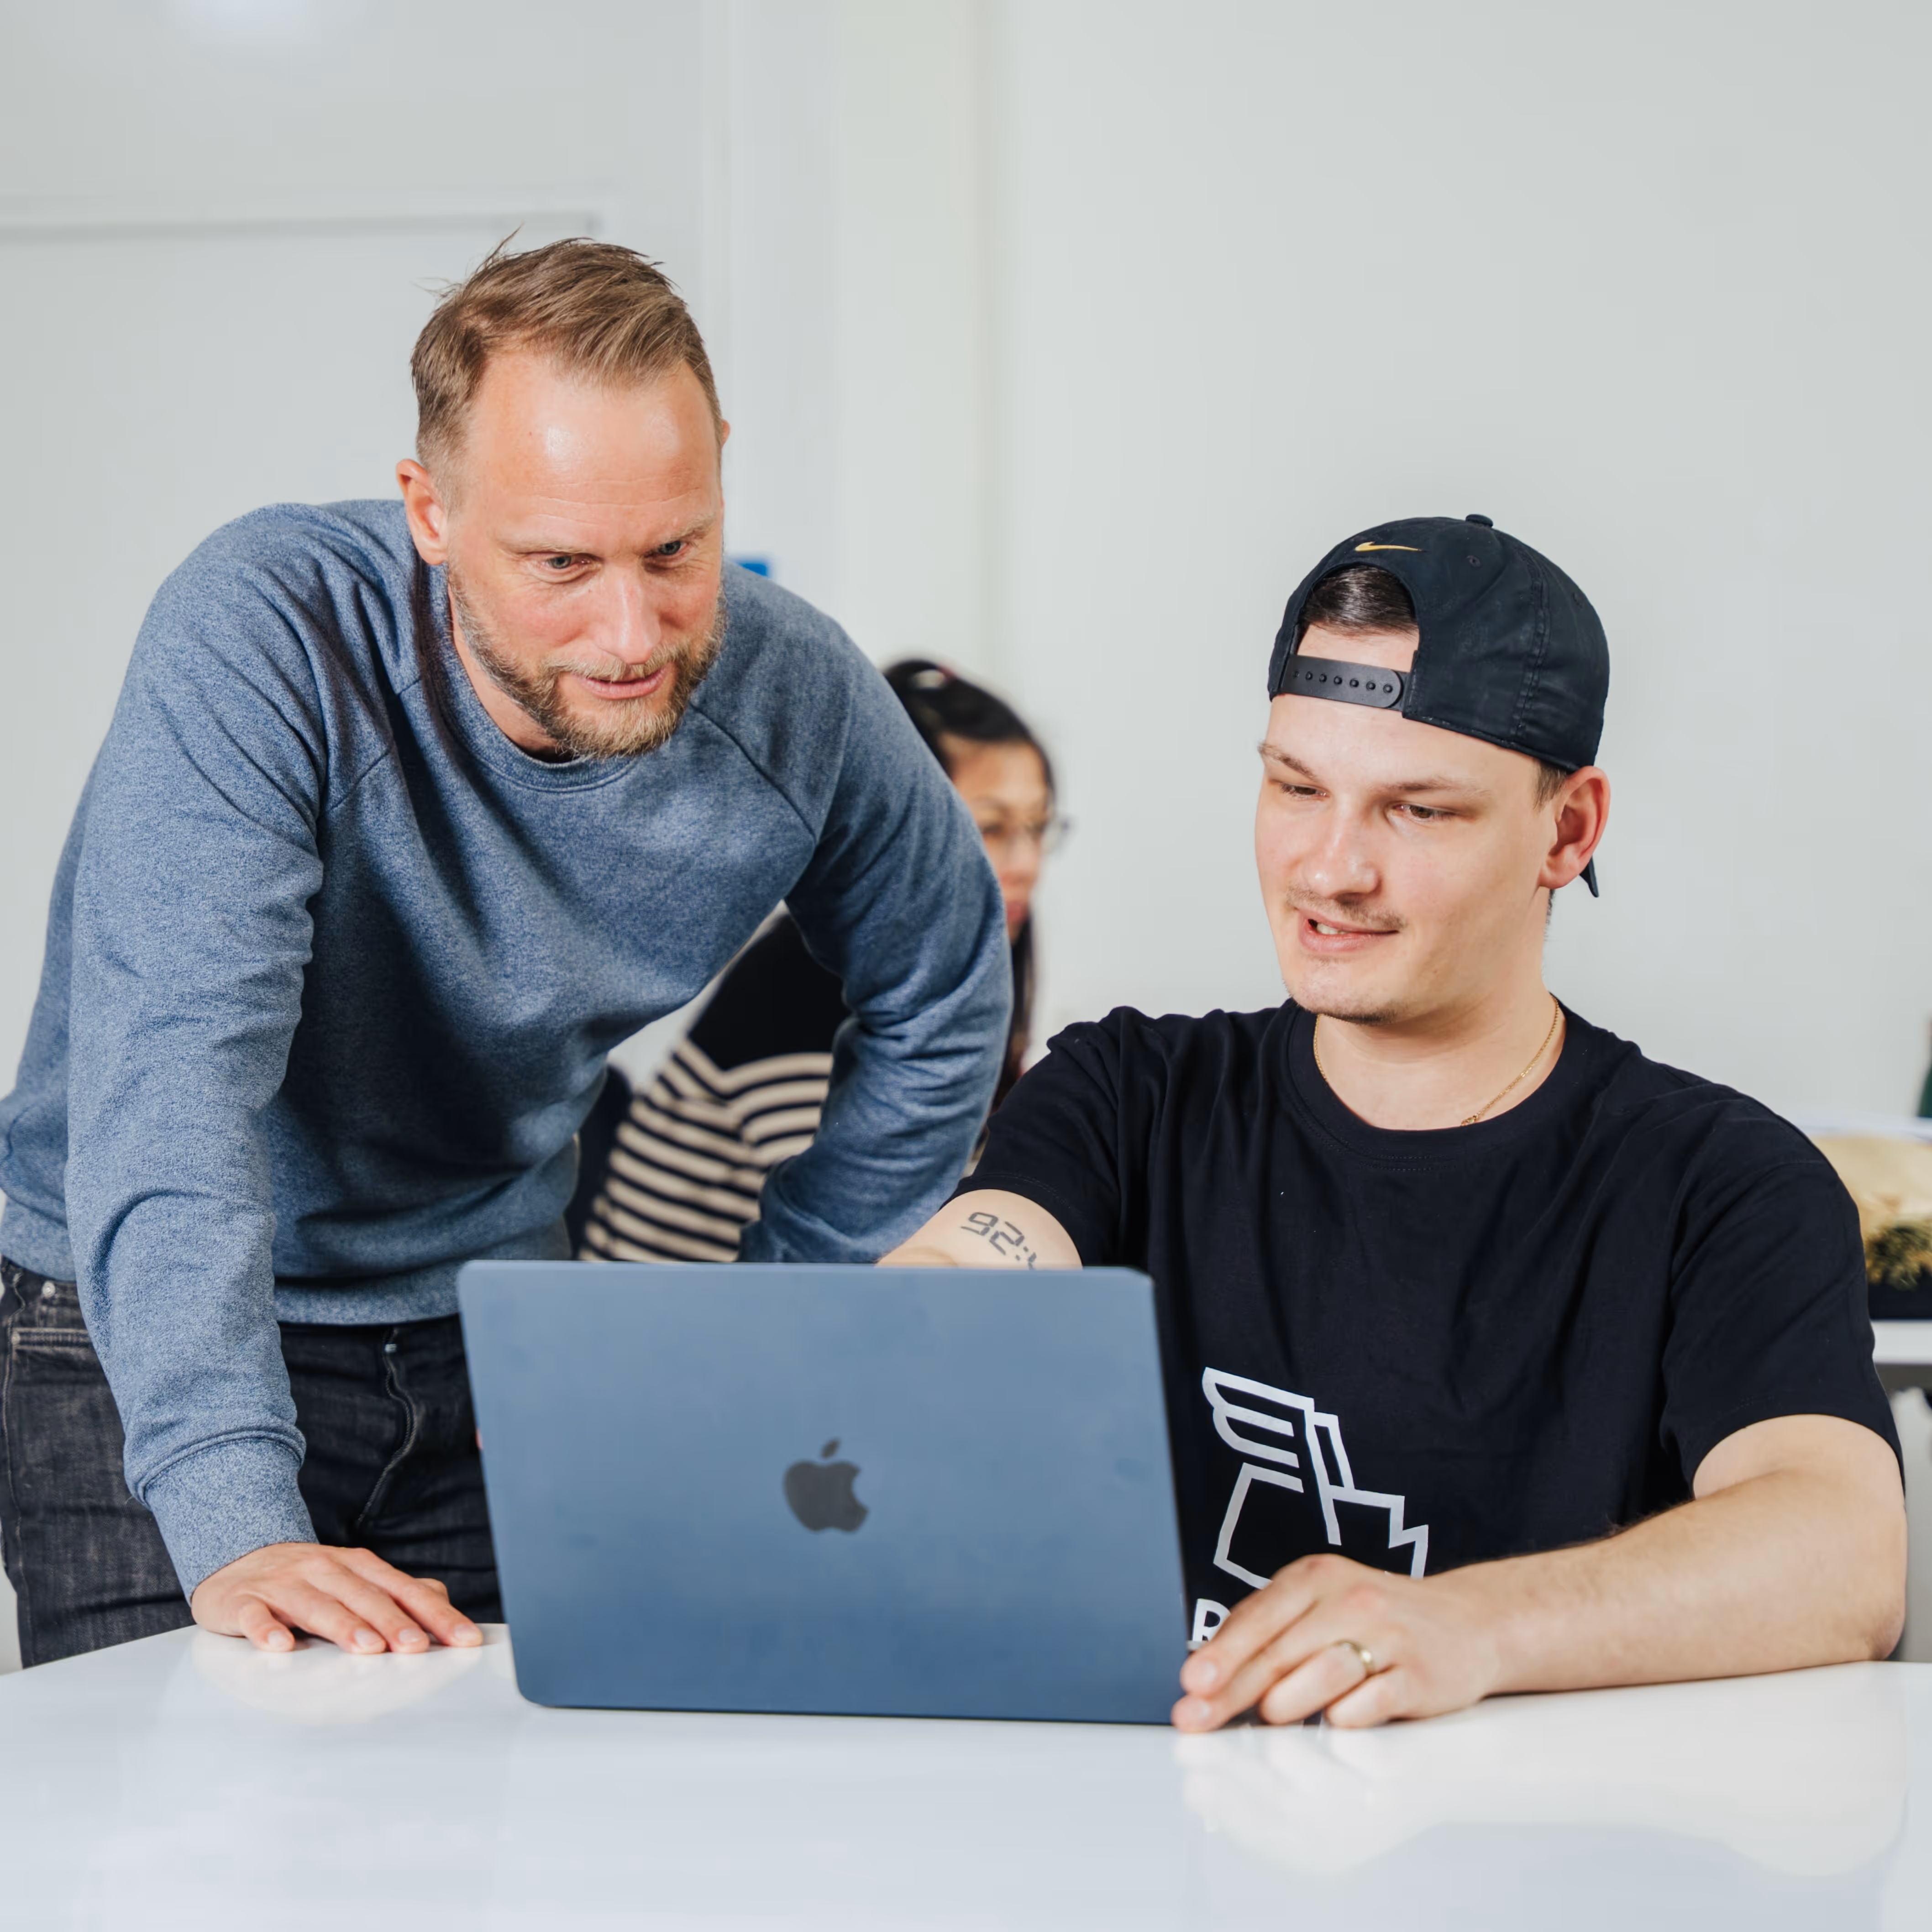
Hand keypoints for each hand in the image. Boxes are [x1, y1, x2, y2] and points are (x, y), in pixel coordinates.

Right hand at [190, 1542, 483, 1654]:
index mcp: (356, 1566)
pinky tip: (281, 1647)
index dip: (435, 1614)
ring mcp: (282, 1584)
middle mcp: (323, 1569)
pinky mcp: (242, 1601)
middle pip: (363, 1595)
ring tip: (366, 1647)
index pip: (403, 1589)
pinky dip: (266, 1630)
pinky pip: (254, 1616)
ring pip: (316, 1604)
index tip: (463, 1639)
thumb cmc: (307, 1580)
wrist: (235, 1559)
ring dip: (342, 1625)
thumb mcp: (353, 1580)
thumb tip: (441, 1606)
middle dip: (392, 1620)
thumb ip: (394, 1594)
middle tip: (416, 1646)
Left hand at [1173, 1553, 1503, 1730]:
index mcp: (1316, 1576)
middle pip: (1279, 1651)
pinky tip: (1333, 1722)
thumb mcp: (1320, 1606)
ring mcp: (1388, 1635)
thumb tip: (1208, 1677)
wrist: (1469, 1621)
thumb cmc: (1377, 1619)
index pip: (1256, 1619)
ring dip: (1288, 1701)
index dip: (1218, 1655)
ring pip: (1323, 1672)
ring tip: (1269, 1718)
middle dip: (1232, 1690)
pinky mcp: (1420, 1674)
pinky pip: (1372, 1701)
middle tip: (1197, 1719)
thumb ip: (1271, 1634)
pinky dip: (1346, 1716)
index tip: (1188, 1685)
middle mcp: (1350, 1598)